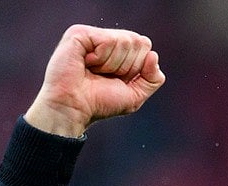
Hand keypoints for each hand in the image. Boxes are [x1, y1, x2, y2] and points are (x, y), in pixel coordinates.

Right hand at [24, 25, 165, 136]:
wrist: (74, 109)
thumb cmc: (99, 103)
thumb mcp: (135, 95)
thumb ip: (152, 78)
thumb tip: (153, 55)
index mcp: (119, 50)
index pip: (145, 46)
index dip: (136, 67)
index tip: (117, 79)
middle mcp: (107, 39)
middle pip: (138, 41)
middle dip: (126, 66)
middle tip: (104, 76)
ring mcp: (92, 35)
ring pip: (124, 41)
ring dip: (112, 64)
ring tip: (93, 71)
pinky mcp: (80, 33)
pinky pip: (108, 40)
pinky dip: (101, 59)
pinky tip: (86, 64)